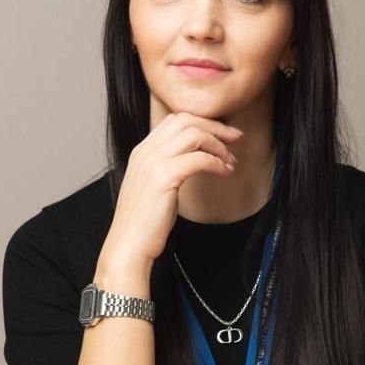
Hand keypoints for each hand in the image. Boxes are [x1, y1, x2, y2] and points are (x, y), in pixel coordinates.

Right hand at [98, 112, 242, 271]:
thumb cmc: (144, 223)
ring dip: (218, 145)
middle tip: (235, 138)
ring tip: (230, 161)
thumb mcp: (154, 187)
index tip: (222, 134)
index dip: (203, 123)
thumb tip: (194, 160)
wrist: (129, 244)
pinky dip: (217, 163)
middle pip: (186, 120)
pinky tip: (224, 172)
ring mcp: (153, 162)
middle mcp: (146, 151)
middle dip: (215, 127)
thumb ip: (167, 167)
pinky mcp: (164, 177)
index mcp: (142, 151)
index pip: (175, 120)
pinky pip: (199, 159)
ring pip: (194, 134)